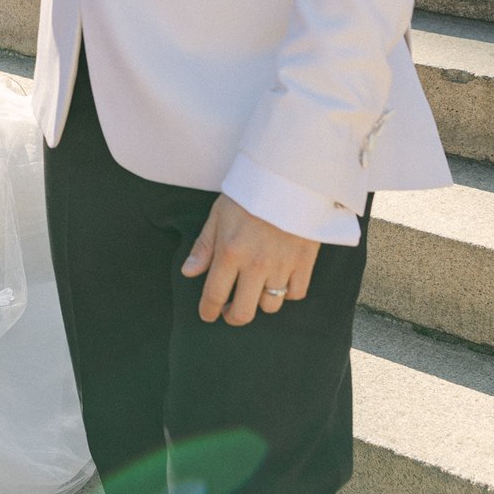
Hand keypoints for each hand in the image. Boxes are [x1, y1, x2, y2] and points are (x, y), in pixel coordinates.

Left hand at [182, 195, 318, 325]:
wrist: (289, 177)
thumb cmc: (249, 194)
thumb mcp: (218, 215)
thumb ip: (204, 247)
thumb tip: (188, 273)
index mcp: (230, 252)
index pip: (215, 295)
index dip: (209, 311)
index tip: (207, 315)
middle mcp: (255, 265)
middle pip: (244, 312)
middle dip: (233, 316)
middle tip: (230, 310)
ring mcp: (282, 266)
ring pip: (271, 306)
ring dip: (260, 303)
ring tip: (255, 292)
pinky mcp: (304, 262)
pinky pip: (296, 293)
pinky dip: (287, 293)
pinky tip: (280, 282)